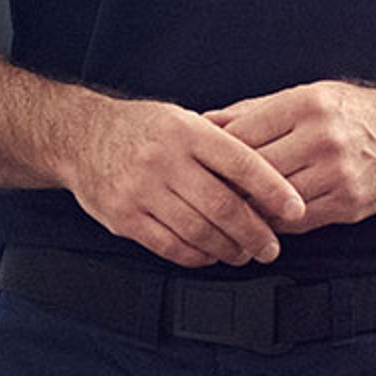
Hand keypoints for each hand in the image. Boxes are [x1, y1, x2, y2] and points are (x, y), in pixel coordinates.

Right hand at [63, 97, 307, 267]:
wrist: (79, 137)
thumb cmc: (139, 128)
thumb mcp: (181, 119)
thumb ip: (219, 143)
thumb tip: (269, 177)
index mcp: (186, 131)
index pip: (241, 162)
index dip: (273, 189)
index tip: (296, 209)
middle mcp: (164, 160)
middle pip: (223, 205)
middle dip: (255, 232)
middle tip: (272, 246)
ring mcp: (141, 190)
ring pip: (198, 231)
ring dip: (228, 249)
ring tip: (243, 253)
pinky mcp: (124, 217)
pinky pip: (169, 246)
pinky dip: (196, 256)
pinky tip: (209, 255)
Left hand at [206, 81, 375, 231]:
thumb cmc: (348, 113)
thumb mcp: (304, 96)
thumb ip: (252, 110)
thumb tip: (203, 120)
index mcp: (306, 104)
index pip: (244, 133)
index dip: (217, 153)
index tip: (203, 163)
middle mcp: (323, 137)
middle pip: (256, 169)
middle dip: (229, 183)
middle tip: (208, 192)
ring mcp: (338, 173)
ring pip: (274, 199)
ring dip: (250, 207)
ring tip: (232, 208)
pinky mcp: (348, 203)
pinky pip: (297, 220)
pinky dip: (275, 221)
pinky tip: (265, 216)